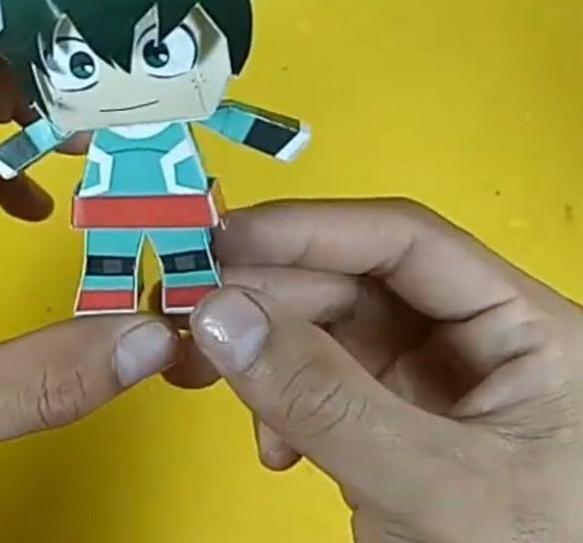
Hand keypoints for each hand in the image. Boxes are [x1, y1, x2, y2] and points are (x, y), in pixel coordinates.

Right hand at [183, 200, 582, 541]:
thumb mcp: (439, 487)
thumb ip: (330, 402)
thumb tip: (225, 317)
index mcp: (520, 327)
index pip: (405, 241)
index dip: (311, 230)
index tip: (229, 240)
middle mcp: (471, 340)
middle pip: (352, 282)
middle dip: (269, 298)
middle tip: (196, 313)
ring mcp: (428, 382)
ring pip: (325, 330)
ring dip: (264, 351)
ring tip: (209, 373)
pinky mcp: (392, 420)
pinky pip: (318, 384)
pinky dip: (280, 403)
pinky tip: (274, 446)